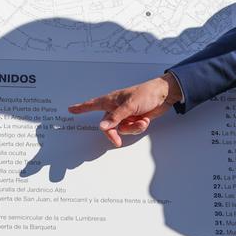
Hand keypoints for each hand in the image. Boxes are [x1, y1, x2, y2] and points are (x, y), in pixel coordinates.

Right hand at [68, 74, 182, 146]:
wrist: (164, 95)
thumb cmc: (146, 93)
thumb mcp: (129, 106)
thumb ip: (115, 118)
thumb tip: (102, 127)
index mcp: (111, 100)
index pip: (92, 104)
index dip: (81, 108)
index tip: (70, 109)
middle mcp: (116, 108)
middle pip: (108, 126)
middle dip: (114, 133)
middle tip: (117, 142)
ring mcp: (125, 115)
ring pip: (122, 129)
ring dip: (133, 128)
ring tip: (142, 120)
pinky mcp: (134, 119)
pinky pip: (132, 129)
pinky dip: (139, 127)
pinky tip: (145, 119)